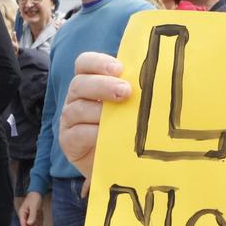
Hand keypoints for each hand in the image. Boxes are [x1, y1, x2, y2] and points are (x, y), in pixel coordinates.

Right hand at [19, 191, 43, 225]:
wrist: (38, 191)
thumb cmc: (35, 198)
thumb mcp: (34, 207)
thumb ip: (32, 215)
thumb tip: (29, 224)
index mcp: (22, 213)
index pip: (24, 224)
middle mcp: (25, 215)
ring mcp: (29, 214)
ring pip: (31, 225)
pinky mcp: (34, 214)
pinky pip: (35, 222)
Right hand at [61, 51, 130, 176]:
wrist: (116, 162)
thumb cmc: (124, 127)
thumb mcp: (129, 106)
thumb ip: (135, 91)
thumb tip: (156, 77)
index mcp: (89, 82)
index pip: (84, 63)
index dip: (98, 62)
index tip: (119, 68)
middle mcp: (75, 98)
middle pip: (80, 83)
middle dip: (103, 85)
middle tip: (126, 91)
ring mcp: (69, 120)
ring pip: (78, 108)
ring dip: (99, 110)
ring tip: (120, 115)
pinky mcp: (68, 141)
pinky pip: (77, 133)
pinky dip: (93, 132)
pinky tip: (108, 134)